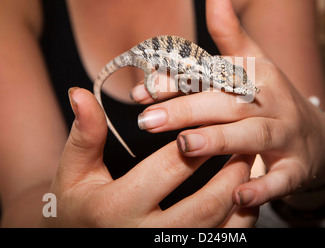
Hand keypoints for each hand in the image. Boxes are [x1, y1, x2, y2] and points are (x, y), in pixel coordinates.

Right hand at [40, 88, 256, 226]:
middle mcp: (145, 236)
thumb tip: (80, 92)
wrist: (78, 243)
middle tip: (246, 143)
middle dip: (232, 170)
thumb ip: (84, 134)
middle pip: (205, 204)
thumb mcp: (74, 171)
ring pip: (219, 228)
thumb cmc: (78, 207)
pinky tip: (243, 194)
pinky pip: (223, 242)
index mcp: (117, 207)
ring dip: (242, 193)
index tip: (217, 120)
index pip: (169, 168)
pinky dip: (241, 220)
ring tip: (250, 164)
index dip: (198, 141)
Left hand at [132, 0, 324, 207]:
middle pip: (227, 104)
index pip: (213, 75)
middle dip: (187, 110)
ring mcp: (286, 136)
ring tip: (184, 145)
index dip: (177, 82)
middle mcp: (272, 102)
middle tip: (147, 121)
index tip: (140, 94)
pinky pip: (281, 178)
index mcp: (257, 75)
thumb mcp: (254, 62)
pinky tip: (239, 196)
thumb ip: (229, 30)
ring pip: (251, 136)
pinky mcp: (296, 167)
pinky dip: (263, 187)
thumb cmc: (271, 97)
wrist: (317, 135)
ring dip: (219, 140)